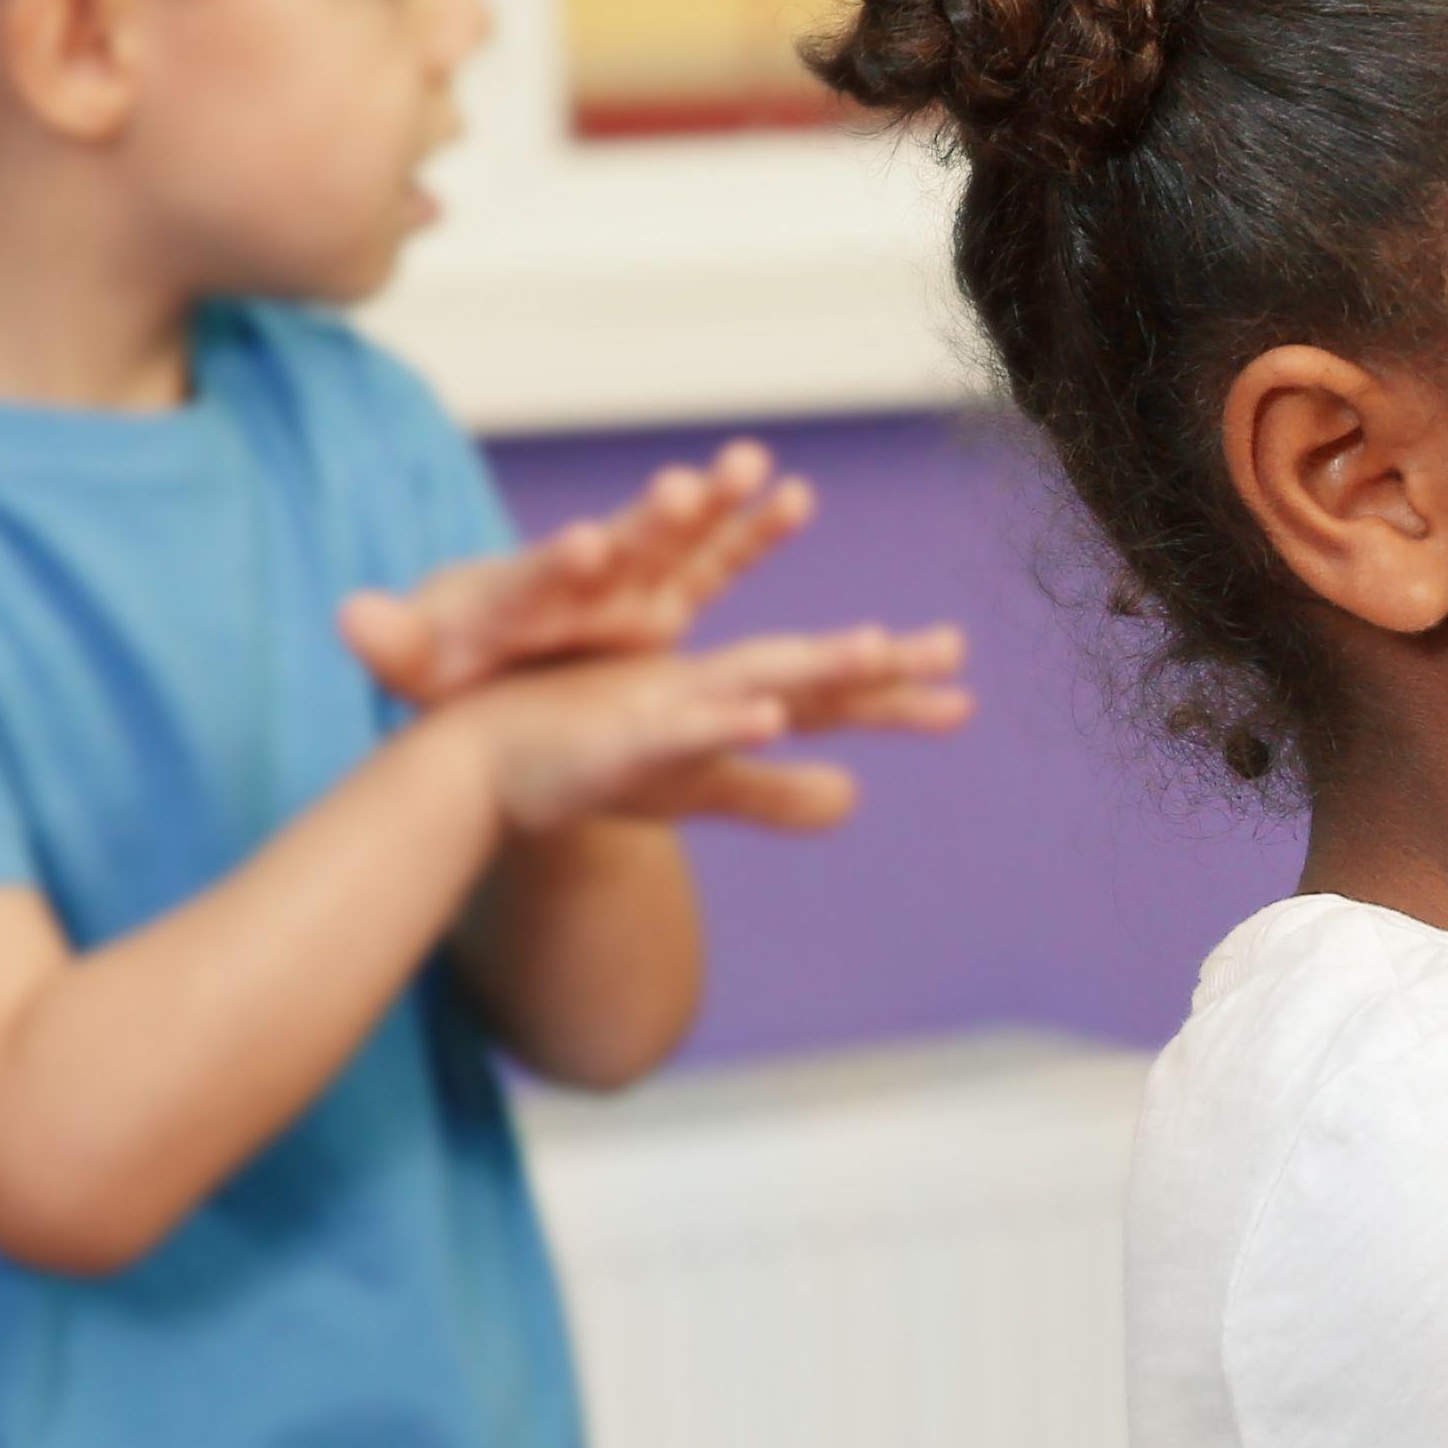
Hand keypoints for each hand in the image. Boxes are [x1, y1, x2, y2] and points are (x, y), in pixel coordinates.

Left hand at [343, 440, 815, 706]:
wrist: (483, 663)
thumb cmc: (449, 664)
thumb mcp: (415, 666)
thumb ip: (390, 642)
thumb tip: (351, 616)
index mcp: (519, 596)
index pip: (541, 577)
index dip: (563, 563)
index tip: (585, 543)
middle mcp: (582, 578)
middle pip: (621, 545)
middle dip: (652, 519)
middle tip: (683, 487)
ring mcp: (628, 584)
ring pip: (678, 540)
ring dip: (717, 502)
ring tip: (752, 463)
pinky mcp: (664, 601)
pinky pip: (718, 564)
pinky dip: (754, 532)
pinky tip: (796, 495)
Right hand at [435, 623, 972, 836]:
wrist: (481, 764)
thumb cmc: (593, 765)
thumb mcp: (697, 788)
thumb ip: (773, 795)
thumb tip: (854, 801)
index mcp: (725, 702)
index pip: (823, 696)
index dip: (893, 691)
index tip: (965, 689)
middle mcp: (702, 691)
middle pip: (802, 671)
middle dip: (871, 661)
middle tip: (951, 646)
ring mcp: (660, 711)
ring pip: (745, 680)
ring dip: (810, 667)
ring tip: (877, 650)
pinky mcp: (615, 742)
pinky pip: (673, 730)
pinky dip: (718, 723)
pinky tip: (766, 719)